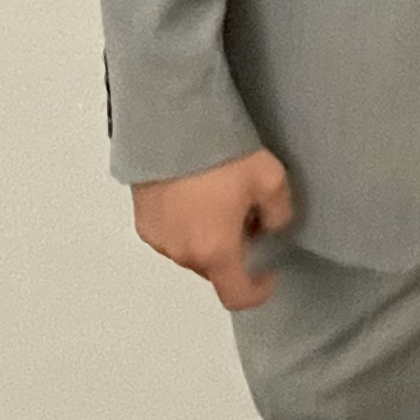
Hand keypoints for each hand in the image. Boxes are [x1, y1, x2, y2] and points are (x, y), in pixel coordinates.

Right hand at [130, 148, 293, 309]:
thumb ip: (278, 214)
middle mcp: (182, 252)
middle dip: (232, 254)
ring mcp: (158, 237)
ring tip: (215, 202)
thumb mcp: (271, 180)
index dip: (256, 292)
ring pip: (189, 252)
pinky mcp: (141, 219)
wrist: (171, 124)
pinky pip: (169, 234)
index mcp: (215, 251)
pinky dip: (183, 225)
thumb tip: (269, 225)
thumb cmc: (220, 154)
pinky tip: (192, 195)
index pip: (236, 296)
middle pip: (213, 271)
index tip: (266, 276)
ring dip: (205, 239)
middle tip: (244, 220)